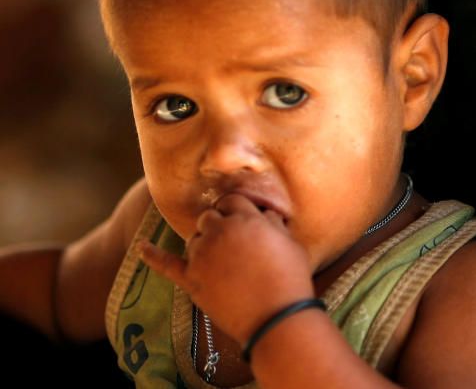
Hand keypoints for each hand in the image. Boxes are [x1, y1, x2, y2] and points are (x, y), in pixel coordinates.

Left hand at [140, 194, 314, 344]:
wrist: (275, 317)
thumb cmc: (290, 277)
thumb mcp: (290, 241)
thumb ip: (273, 223)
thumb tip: (264, 215)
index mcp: (245, 218)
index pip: (232, 201)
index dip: (238, 211)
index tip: (245, 222)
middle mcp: (219, 232)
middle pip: (208, 217)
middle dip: (219, 224)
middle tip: (235, 242)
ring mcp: (201, 256)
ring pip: (193, 239)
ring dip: (203, 243)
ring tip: (221, 259)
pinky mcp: (191, 280)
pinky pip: (166, 264)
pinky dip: (152, 255)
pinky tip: (141, 247)